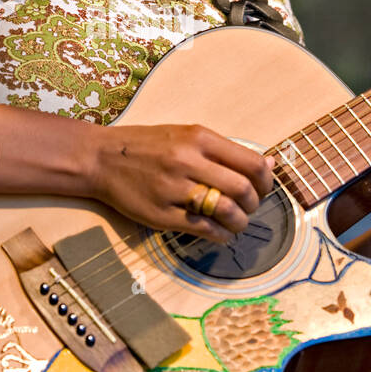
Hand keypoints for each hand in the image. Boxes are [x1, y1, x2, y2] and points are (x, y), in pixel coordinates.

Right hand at [89, 122, 274, 243]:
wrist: (100, 158)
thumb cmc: (146, 146)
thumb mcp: (186, 135)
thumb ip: (225, 150)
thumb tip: (269, 163)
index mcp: (199, 138)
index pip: (251, 163)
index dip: (266, 182)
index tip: (262, 189)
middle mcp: (188, 160)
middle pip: (243, 189)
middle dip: (254, 204)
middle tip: (248, 208)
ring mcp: (174, 189)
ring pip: (226, 212)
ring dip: (240, 223)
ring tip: (235, 223)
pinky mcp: (162, 214)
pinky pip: (204, 230)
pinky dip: (220, 236)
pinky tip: (220, 234)